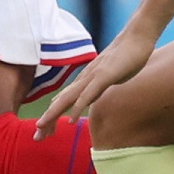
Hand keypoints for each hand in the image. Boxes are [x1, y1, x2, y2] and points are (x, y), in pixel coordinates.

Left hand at [37, 22, 157, 136]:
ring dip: (54, 114)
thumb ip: (98, 88)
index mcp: (85, 81)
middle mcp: (85, 79)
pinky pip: (88, 94)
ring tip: (41, 128)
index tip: (44, 132)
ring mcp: (93, 76)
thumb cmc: (127, 57)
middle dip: (48, 120)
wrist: (137, 36)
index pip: (65, 101)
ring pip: (69, 99)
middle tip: (36, 137)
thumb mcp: (110, 78)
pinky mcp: (104, 76)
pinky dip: (77, 108)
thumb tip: (90, 98)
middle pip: (61, 102)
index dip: (54, 116)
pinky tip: (70, 120)